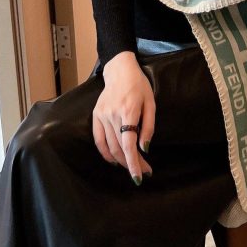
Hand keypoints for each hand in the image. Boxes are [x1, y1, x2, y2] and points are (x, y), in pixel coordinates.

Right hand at [92, 51, 154, 183]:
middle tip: (143, 171)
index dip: (134, 162)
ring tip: (132, 166)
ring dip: (121, 160)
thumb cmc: (139, 86)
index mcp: (128, 110)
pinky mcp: (96, 116)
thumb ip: (148, 126)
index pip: (129, 144)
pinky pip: (99, 140)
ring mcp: (102, 115)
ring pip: (109, 146)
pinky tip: (115, 160)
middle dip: (132, 163)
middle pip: (120, 148)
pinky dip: (105, 153)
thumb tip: (144, 148)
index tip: (140, 176)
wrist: (120, 71)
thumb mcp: (151, 103)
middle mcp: (112, 114)